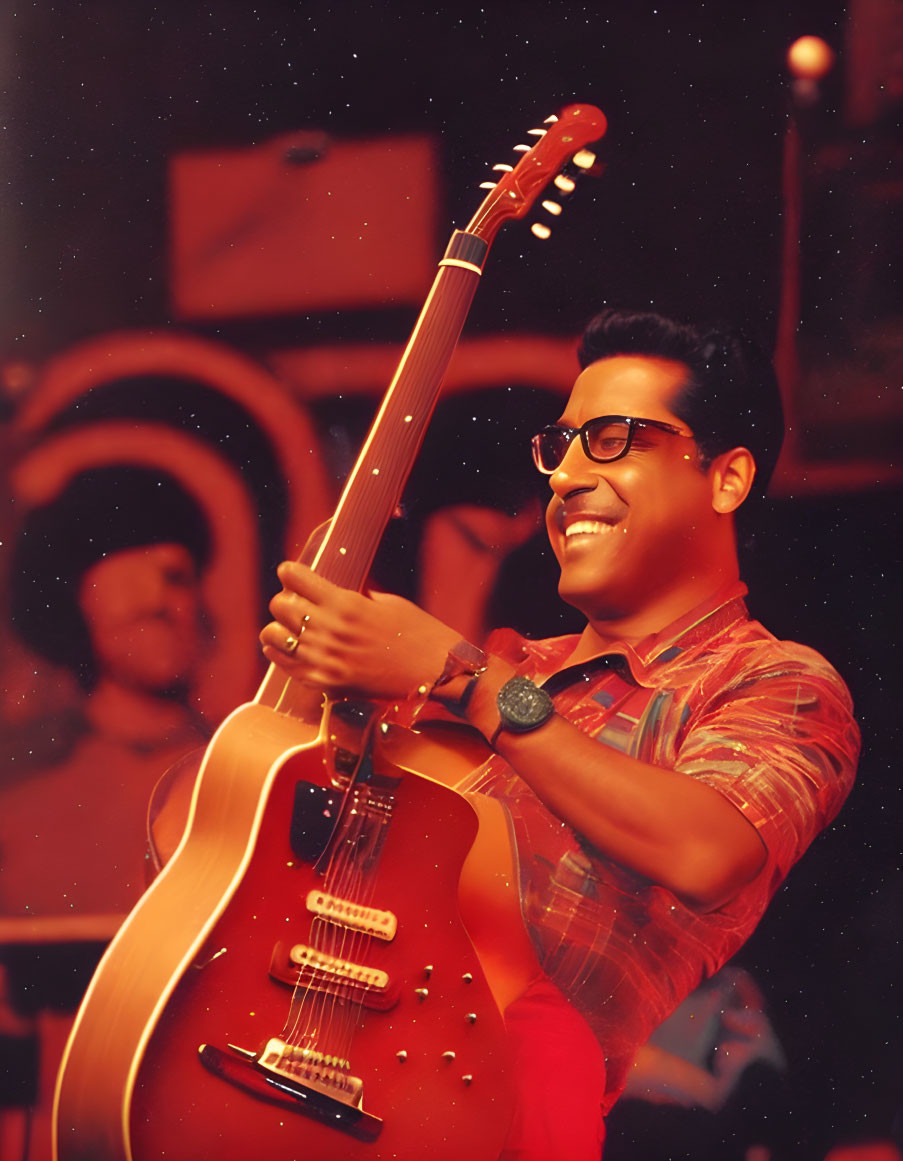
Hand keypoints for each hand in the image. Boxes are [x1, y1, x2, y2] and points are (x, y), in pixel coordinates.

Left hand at [260, 562, 460, 701]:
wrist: (438, 673)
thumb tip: (333, 593)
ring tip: (290, 628)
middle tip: (295, 602)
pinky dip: (280, 654)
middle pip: (280, 606)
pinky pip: (285, 666)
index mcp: (346, 603)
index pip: (297, 579)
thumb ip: (356, 597)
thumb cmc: (420, 633)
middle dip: (285, 600)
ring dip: (280, 628)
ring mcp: (326, 659)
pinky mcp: (327, 683)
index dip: (289, 572)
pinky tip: (285, 648)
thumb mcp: (388, 603)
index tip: (289, 572)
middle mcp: (331, 630)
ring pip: (274, 636)